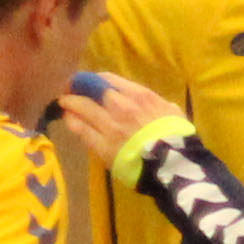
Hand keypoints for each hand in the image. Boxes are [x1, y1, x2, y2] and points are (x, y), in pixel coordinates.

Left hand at [58, 76, 179, 161]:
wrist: (173, 165)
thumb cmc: (178, 138)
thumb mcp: (173, 112)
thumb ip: (158, 104)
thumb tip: (153, 103)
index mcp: (139, 96)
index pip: (107, 79)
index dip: (93, 79)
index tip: (88, 82)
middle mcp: (121, 106)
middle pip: (90, 90)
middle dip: (77, 87)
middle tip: (70, 89)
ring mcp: (110, 125)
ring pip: (81, 107)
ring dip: (70, 103)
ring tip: (64, 103)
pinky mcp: (102, 145)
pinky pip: (81, 130)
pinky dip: (72, 121)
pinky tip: (68, 119)